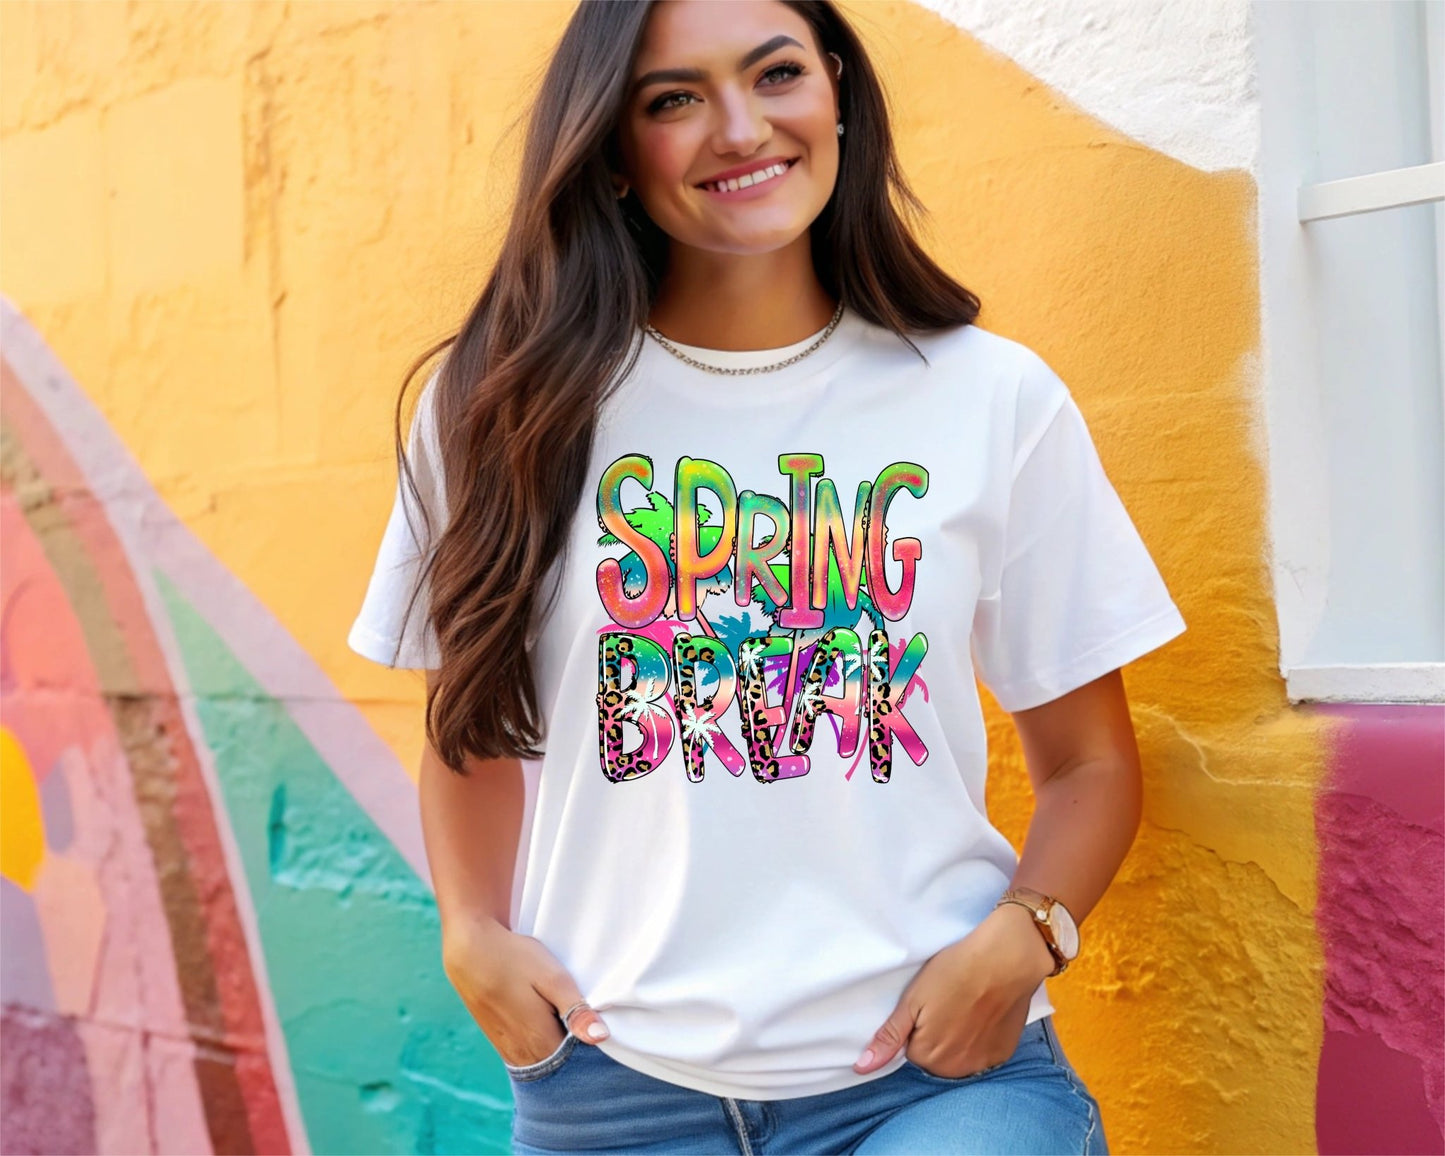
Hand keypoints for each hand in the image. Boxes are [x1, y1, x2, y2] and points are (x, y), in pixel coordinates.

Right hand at [442, 916, 610, 1066]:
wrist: (469, 950)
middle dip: (577, 1052)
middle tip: (588, 1022)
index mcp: (539, 1042)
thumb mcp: (552, 978)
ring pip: (544, 1060)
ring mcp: (508, 1050)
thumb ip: (576, 1010)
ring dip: (559, 1047)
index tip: (603, 1029)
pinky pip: (529, 1054)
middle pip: (560, 1066)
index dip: (593, 1048)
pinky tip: (549, 1022)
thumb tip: (600, 1037)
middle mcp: (522, 1054)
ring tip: (568, 1019)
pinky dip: (543, 1043)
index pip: (578, 1063)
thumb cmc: (514, 959)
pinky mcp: (500, 1041)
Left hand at [855, 903, 1054, 1076]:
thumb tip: (863, 1067)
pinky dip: (980, 1039)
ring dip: (957, 1040)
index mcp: (927, 1055)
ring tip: (964, 1008)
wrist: (1004, 959)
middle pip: (934, 1058)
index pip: (910, 1049)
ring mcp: (982, 1063)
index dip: (917, 1024)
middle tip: (946, 1003)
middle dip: (936, 1035)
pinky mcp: (1002, 1053)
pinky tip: (983, 1015)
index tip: (929, 1003)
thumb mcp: (912, 1000)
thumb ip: (889, 1037)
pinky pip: (982, 1055)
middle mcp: (955, 1068)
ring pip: (957, 1059)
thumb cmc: (955, 972)